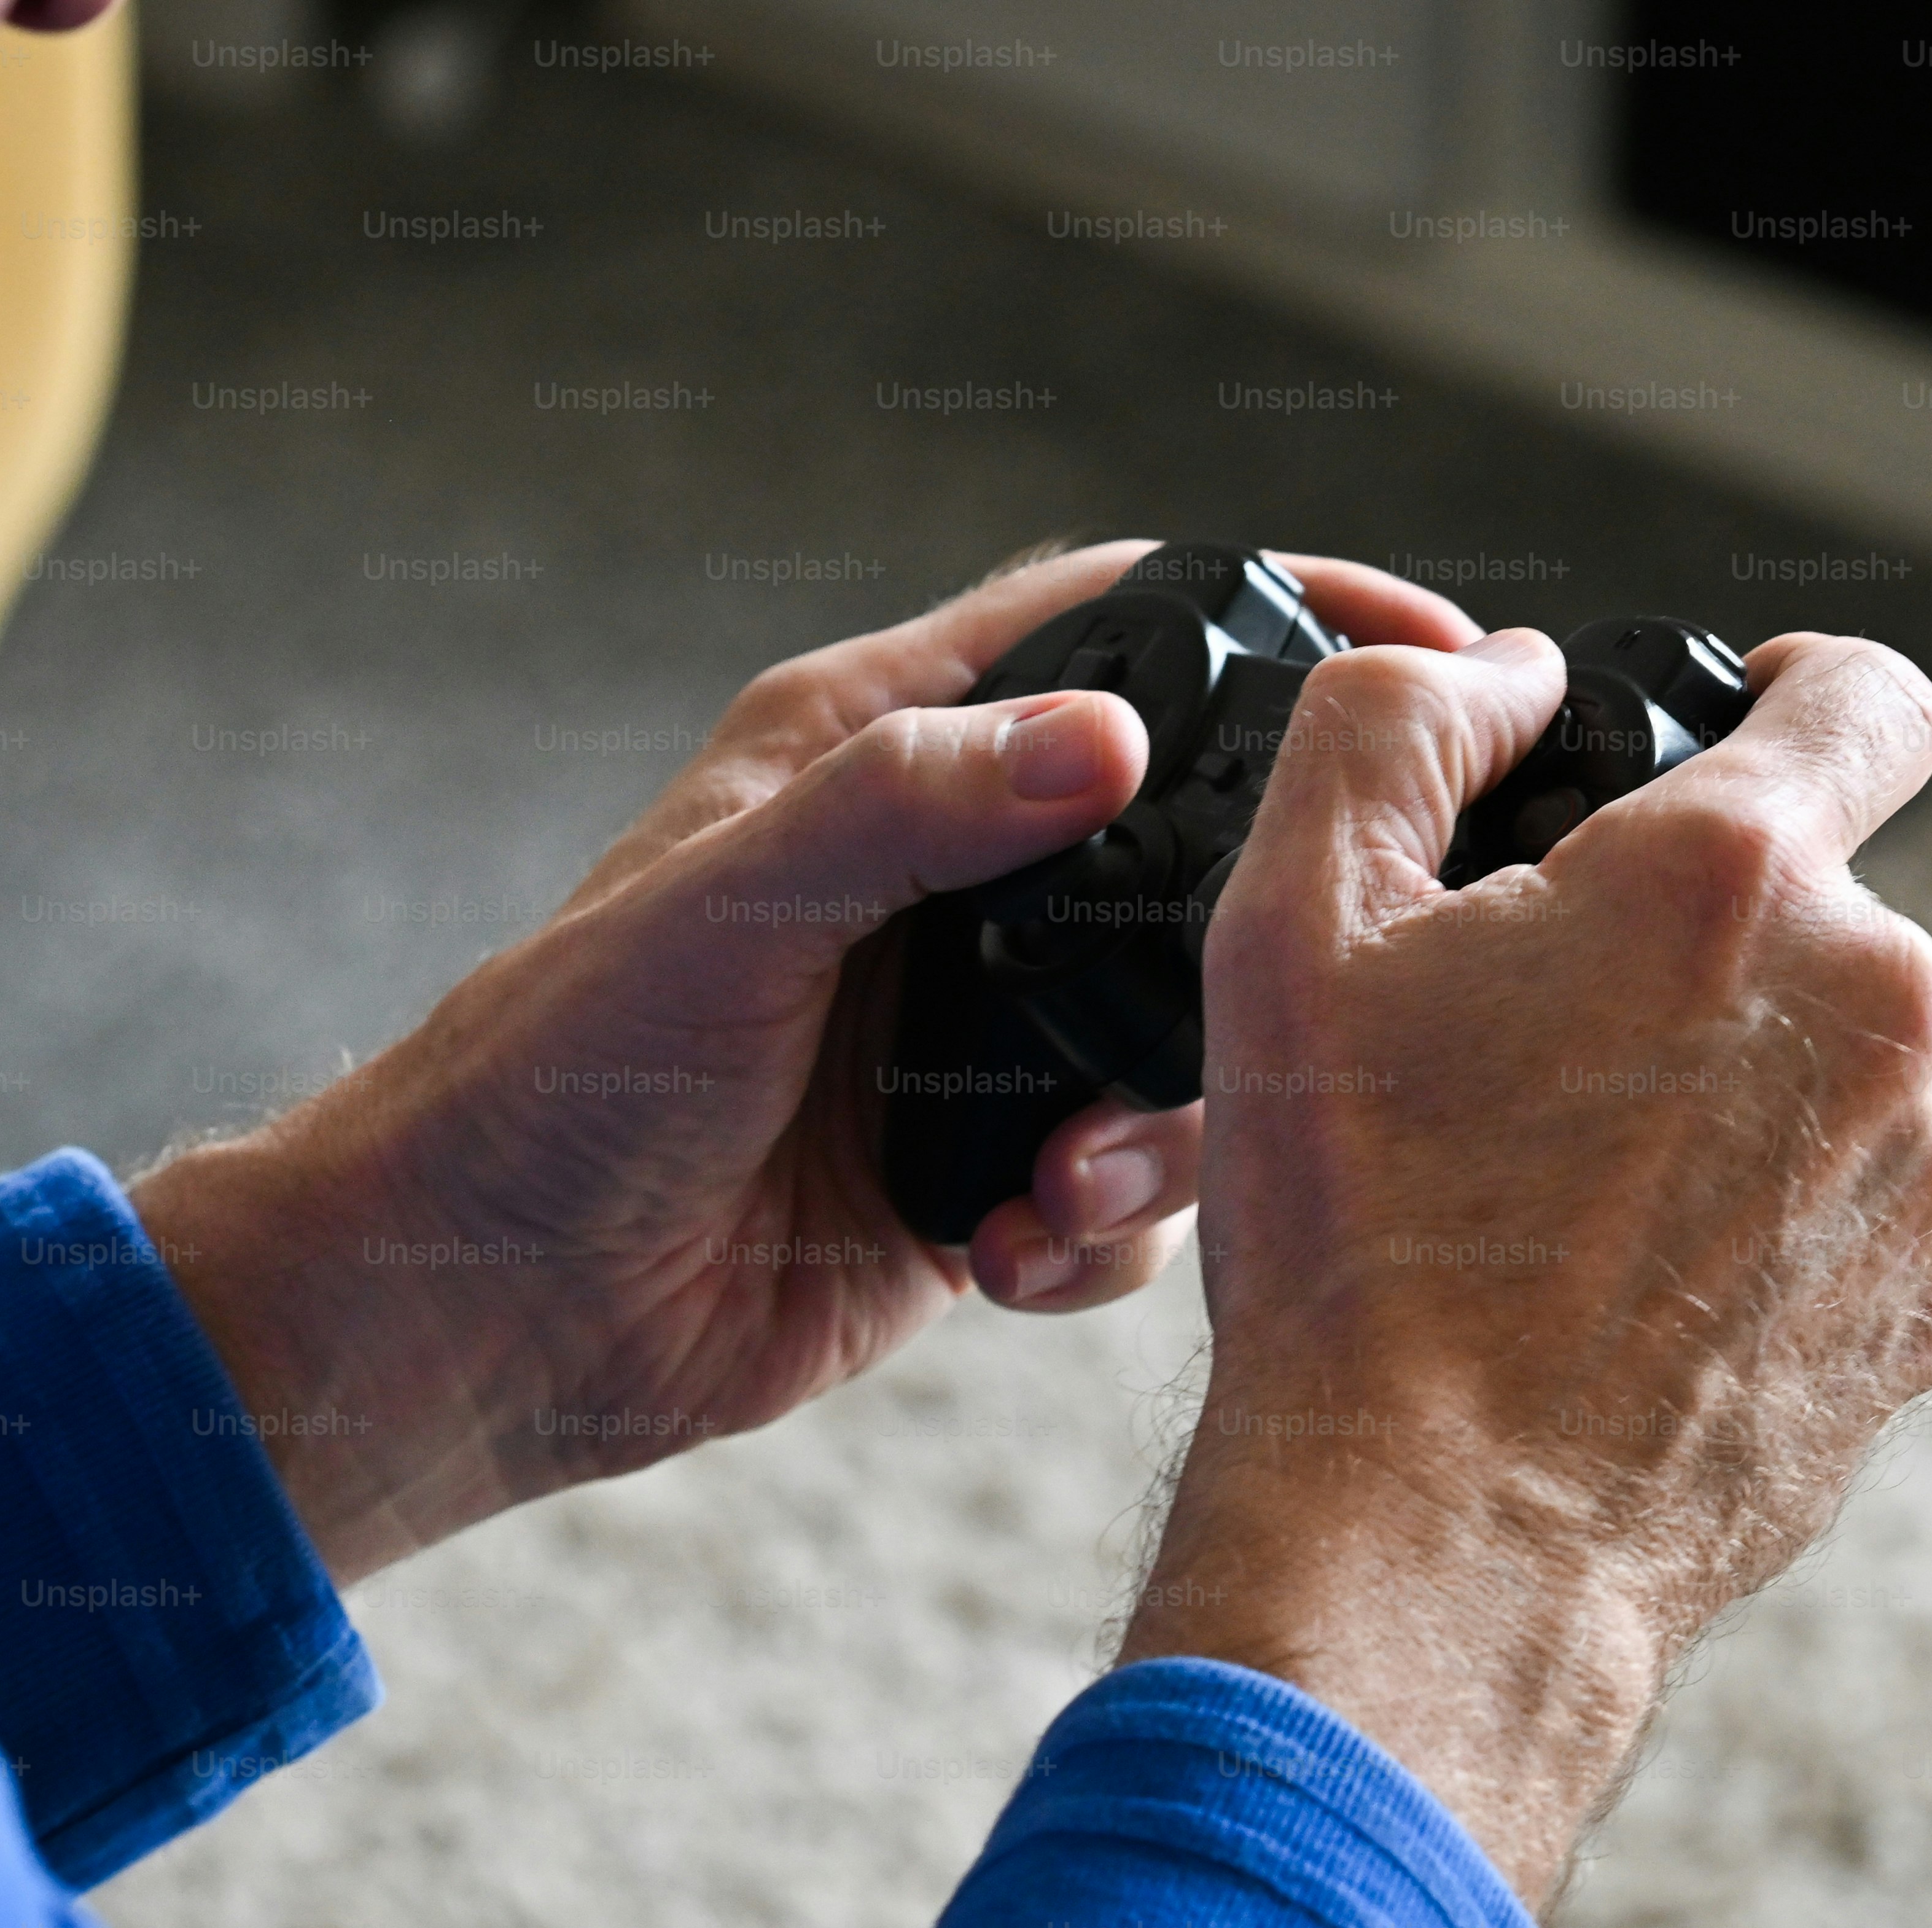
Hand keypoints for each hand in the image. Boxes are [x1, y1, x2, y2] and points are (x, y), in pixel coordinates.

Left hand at [131, 543, 1483, 1580]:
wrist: (492, 1312)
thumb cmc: (558, 1076)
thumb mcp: (727, 905)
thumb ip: (910, 806)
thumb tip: (1108, 736)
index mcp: (877, 757)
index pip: (1116, 623)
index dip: (1280, 610)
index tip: (1439, 649)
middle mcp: (943, 884)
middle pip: (1188, 844)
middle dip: (1273, 911)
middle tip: (1367, 956)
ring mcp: (967, 1037)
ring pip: (1178, 1038)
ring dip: (1166, 1122)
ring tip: (1063, 1186)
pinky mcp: (972, 1177)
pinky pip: (1117, 1193)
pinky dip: (1099, 1233)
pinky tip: (1005, 1260)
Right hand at [1118, 629, 1931, 1911]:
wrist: (1433, 1536)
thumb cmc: (1352, 1235)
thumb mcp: (1287, 924)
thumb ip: (1388, 724)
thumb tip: (1503, 673)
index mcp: (1740, 882)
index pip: (1865, 697)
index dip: (1799, 688)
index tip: (1740, 726)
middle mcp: (1880, 1010)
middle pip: (1813, 909)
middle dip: (1688, 948)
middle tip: (1526, 1050)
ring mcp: (1921, 1178)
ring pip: (1828, 1071)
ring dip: (1723, 1094)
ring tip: (1556, 1203)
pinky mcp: (1921, 1318)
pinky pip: (1846, 1215)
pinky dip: (1753, 1227)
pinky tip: (1617, 1296)